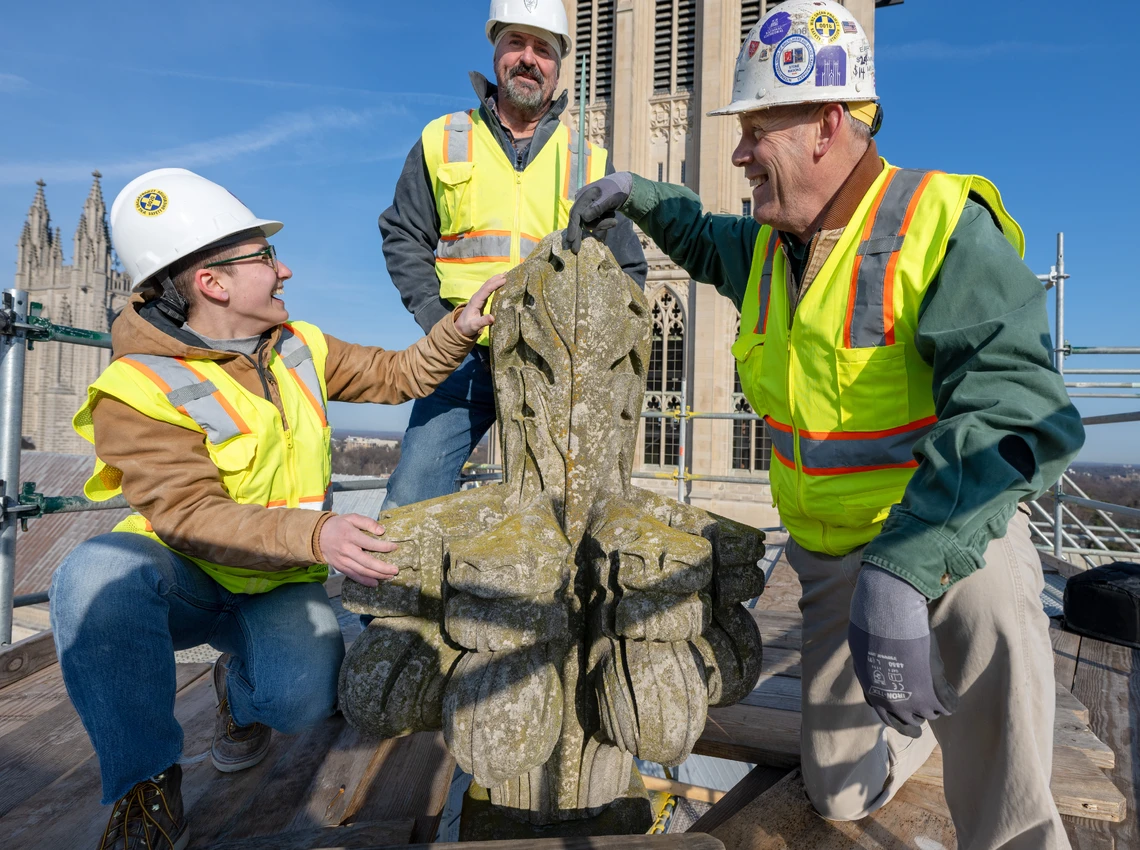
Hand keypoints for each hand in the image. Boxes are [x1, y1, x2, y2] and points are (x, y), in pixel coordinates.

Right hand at [319, 514, 397, 587]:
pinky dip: (364, 581)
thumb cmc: (337, 526)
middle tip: (395, 570)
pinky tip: (375, 583)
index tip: (395, 547)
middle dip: (383, 567)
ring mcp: (343, 561)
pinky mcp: (340, 567)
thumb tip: (382, 531)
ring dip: (377, 575)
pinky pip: (353, 576)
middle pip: (367, 562)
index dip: (383, 547)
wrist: (317, 536)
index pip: (369, 543)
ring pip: (362, 571)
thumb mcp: (351, 518)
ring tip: (389, 576)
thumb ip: (367, 522)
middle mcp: (347, 550)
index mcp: (350, 536)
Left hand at [454, 274, 506, 338]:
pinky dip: (494, 284)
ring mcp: (478, 297)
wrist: (460, 327)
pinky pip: (488, 289)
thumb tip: (493, 318)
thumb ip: (483, 321)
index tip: (504, 280)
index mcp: (476, 301)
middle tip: (507, 273)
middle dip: (496, 278)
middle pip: (487, 285)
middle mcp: (476, 297)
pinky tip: (499, 283)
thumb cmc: (468, 326)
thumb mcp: (475, 325)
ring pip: (487, 285)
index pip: (486, 290)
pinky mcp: (480, 300)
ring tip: (505, 275)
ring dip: (495, 279)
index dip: (495, 284)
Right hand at [565, 172, 633, 253]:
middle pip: (578, 221)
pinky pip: (594, 224)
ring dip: (601, 225)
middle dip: (578, 235)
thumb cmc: (616, 190)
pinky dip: (603, 224)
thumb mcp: (609, 197)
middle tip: (575, 250)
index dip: (573, 227)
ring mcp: (586, 208)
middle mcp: (582, 202)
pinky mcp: (592, 214)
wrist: (624, 187)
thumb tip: (584, 218)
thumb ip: (597, 207)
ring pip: (589, 224)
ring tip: (615, 221)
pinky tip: (612, 219)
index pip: (576, 213)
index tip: (571, 240)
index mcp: (584, 196)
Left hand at [847, 564, 958, 735]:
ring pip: (932, 714)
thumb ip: (870, 673)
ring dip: (936, 706)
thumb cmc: (872, 630)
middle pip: (911, 722)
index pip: (889, 720)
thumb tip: (872, 675)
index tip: (911, 722)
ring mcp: (915, 700)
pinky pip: (949, 705)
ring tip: (941, 695)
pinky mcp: (934, 691)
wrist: (887, 618)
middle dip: (919, 714)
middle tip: (928, 708)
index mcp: (875, 696)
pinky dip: (951, 700)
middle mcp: (894, 704)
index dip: (901, 721)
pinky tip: (951, 694)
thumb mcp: (863, 658)